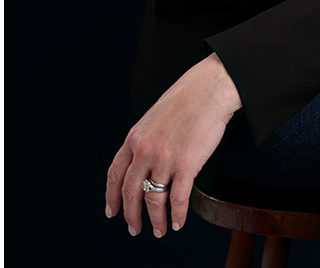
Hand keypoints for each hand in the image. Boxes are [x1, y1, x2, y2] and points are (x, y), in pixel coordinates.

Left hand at [104, 53, 240, 237]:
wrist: (208, 90)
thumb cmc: (186, 100)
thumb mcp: (153, 119)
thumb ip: (146, 140)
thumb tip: (146, 161)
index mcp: (134, 138)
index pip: (115, 174)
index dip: (111, 196)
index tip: (111, 210)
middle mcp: (144, 150)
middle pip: (130, 191)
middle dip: (130, 215)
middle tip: (133, 229)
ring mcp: (164, 159)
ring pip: (153, 200)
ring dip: (155, 220)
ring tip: (159, 230)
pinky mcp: (186, 165)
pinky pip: (178, 198)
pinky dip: (177, 215)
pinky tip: (178, 222)